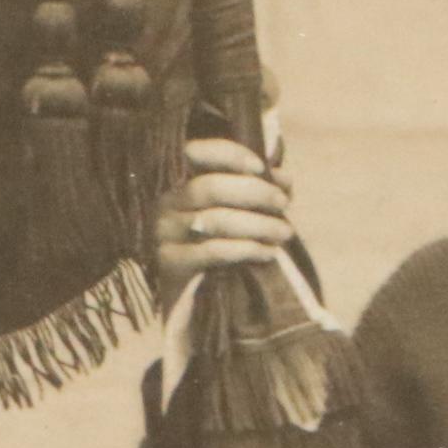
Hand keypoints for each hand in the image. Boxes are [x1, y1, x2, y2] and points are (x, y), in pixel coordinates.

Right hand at [155, 135, 295, 298]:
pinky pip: (213, 251)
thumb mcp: (235, 210)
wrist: (190, 296)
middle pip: (209, 187)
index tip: (261, 166)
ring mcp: (163, 233)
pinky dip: (246, 249)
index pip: (193, 152)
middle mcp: (164, 203)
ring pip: (215, 220)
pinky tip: (268, 252)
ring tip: (284, 232)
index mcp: (177, 180)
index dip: (228, 154)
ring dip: (258, 224)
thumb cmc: (217, 241)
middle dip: (255, 192)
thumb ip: (257, 188)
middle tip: (283, 203)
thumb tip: (283, 178)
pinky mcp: (169, 264)